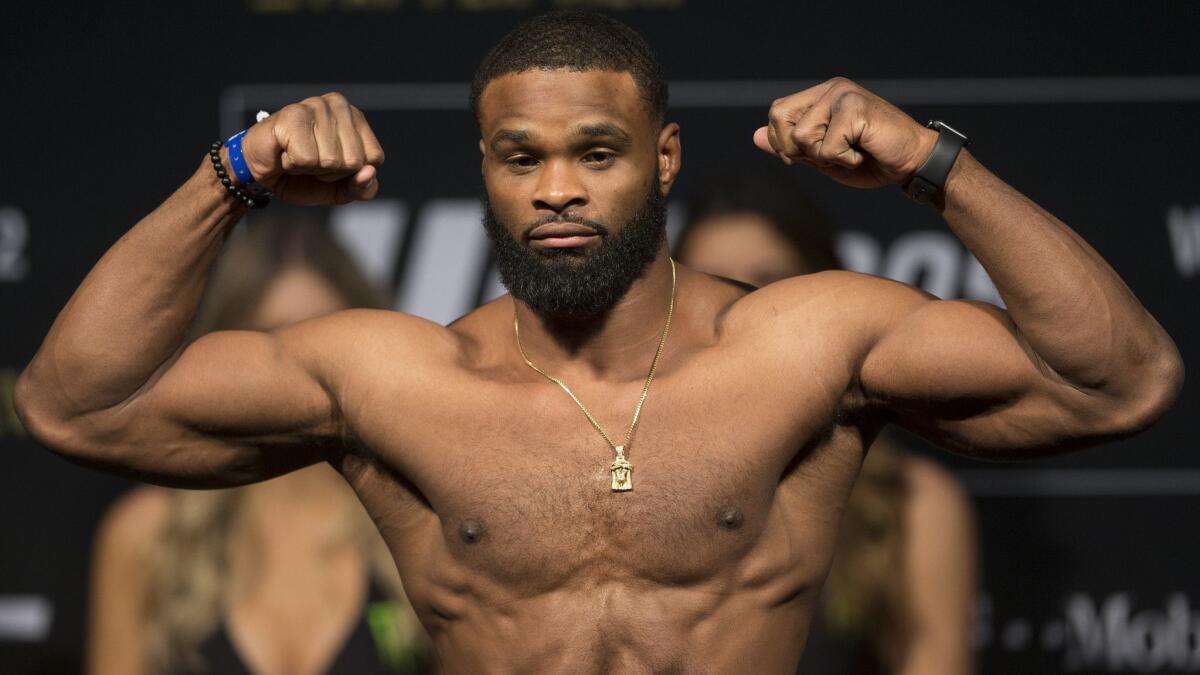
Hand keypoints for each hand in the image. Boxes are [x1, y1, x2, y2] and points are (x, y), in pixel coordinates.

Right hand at [239, 92, 385, 204]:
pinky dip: (293, 165)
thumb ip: (362, 188)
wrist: (259, 171)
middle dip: (331, 173)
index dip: (352, 174)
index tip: (331, 166)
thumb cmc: (302, 175)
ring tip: (297, 155)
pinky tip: (284, 151)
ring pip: (331, 161)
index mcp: (356, 118)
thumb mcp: (339, 189)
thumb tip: (369, 173)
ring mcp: (316, 106)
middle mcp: (339, 105)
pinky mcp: (293, 114)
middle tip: (311, 162)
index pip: (374, 158)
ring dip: (310, 169)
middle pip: (354, 161)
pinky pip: (307, 159)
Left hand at [753, 77, 936, 188]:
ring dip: (824, 157)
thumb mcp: (822, 157)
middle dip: (795, 149)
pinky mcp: (855, 108)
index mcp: (821, 96)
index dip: (782, 142)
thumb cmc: (870, 161)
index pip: (776, 113)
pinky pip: (827, 147)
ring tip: (850, 153)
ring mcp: (843, 95)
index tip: (809, 157)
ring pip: (801, 136)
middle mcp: (831, 88)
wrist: (912, 163)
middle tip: (828, 155)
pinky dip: (844, 161)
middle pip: (779, 117)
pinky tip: (863, 153)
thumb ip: (791, 146)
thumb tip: (754, 137)